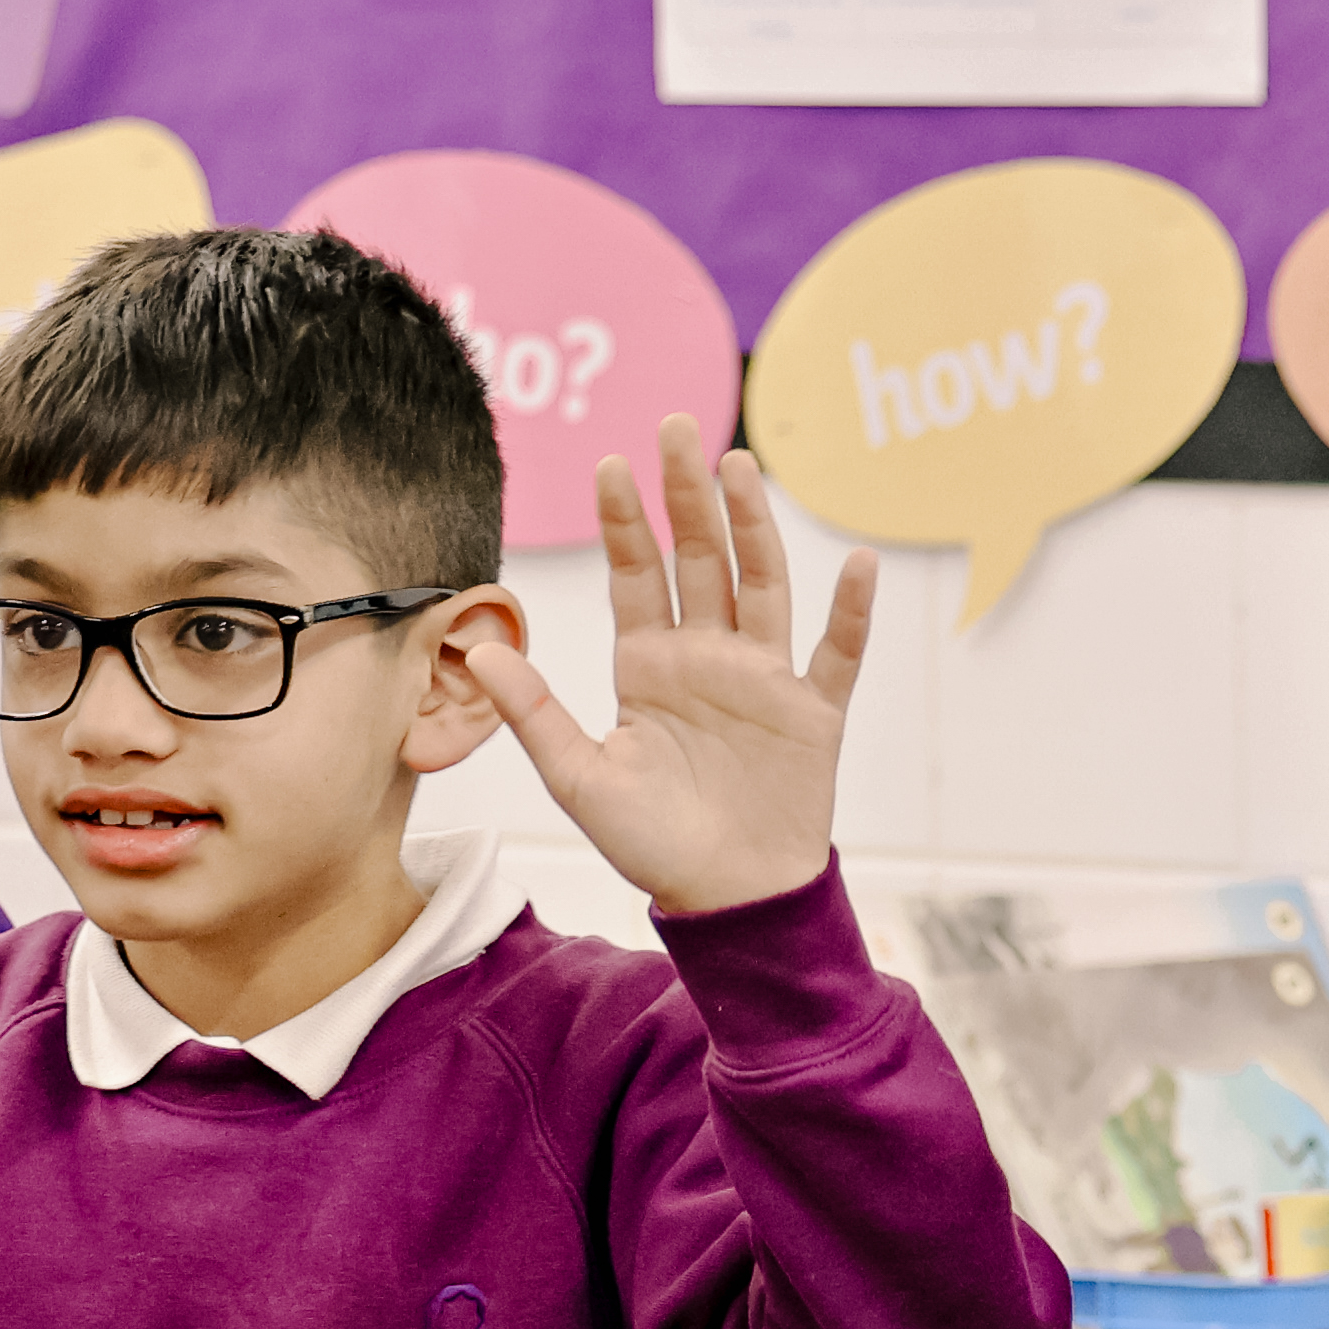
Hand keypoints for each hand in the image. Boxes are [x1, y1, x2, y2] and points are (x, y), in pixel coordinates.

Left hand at [455, 422, 872, 915]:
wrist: (728, 900)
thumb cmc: (652, 845)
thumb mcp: (579, 779)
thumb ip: (535, 712)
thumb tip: (473, 651)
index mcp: (649, 667)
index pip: (636, 576)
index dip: (624, 523)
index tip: (610, 465)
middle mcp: (707, 658)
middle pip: (700, 559)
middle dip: (687, 496)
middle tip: (677, 428)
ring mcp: (763, 680)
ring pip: (762, 584)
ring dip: (754, 527)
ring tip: (740, 468)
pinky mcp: (812, 713)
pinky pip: (836, 653)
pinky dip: (850, 611)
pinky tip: (854, 562)